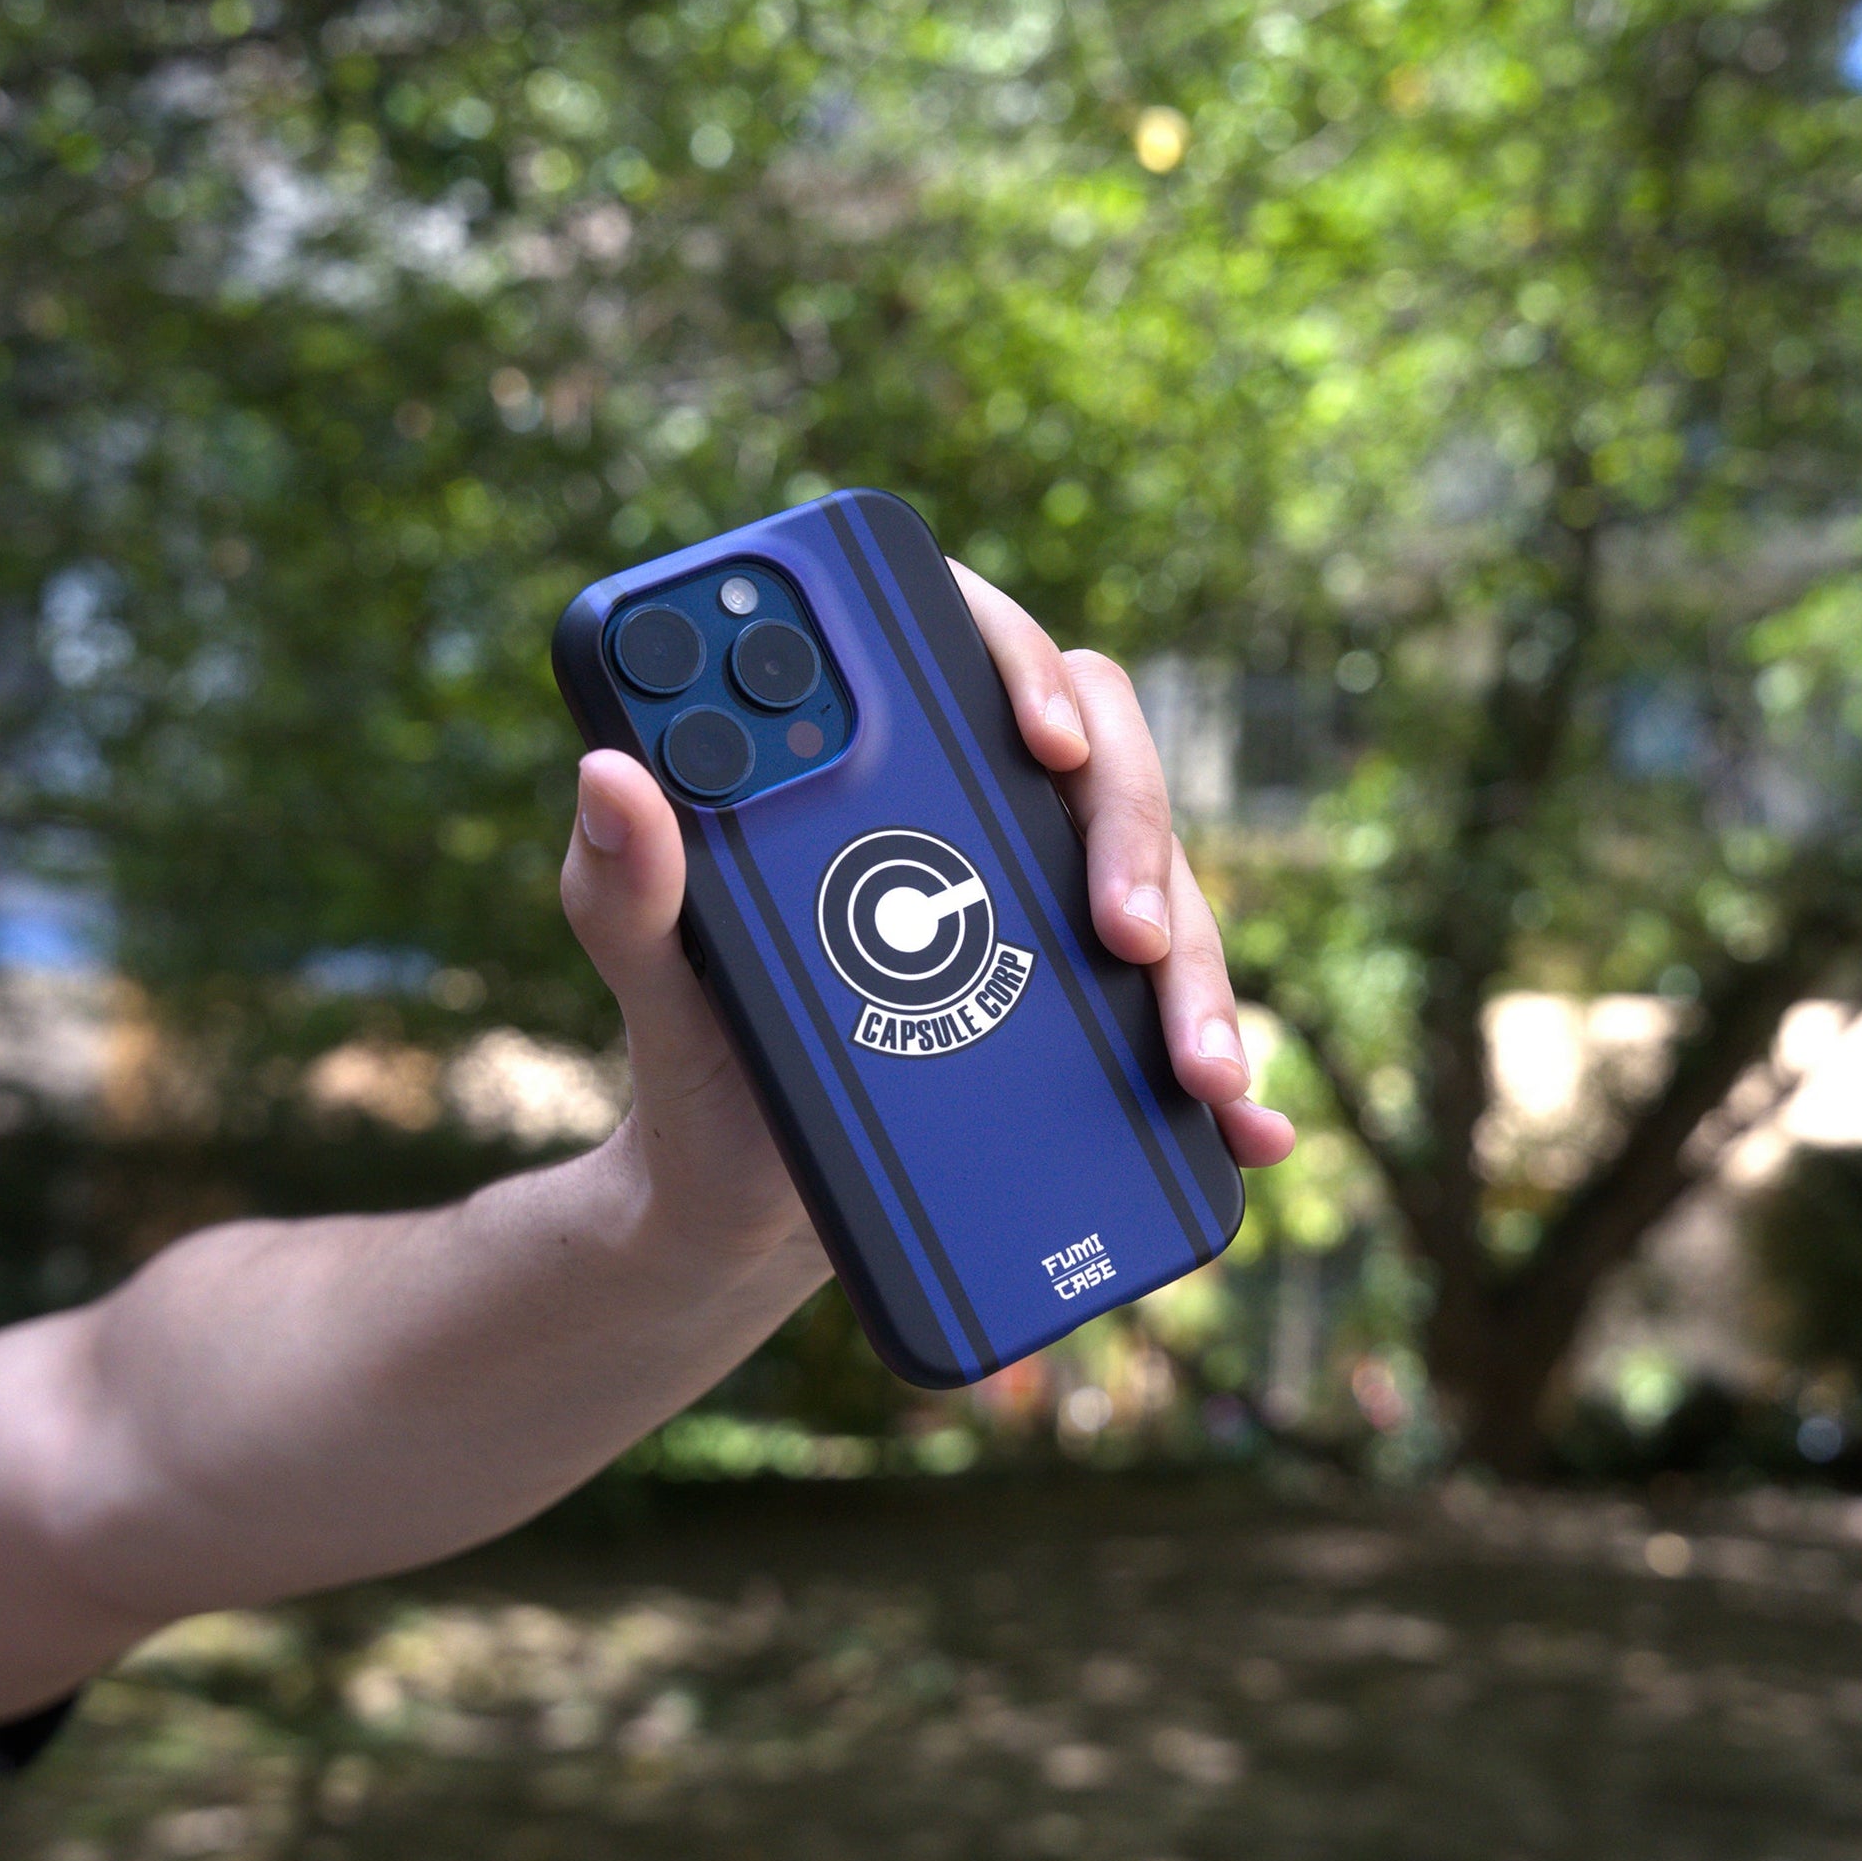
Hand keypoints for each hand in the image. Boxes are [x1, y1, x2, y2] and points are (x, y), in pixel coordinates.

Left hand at [557, 559, 1295, 1272]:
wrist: (741, 1207)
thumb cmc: (694, 1069)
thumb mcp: (655, 987)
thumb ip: (622, 889)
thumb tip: (610, 771)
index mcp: (878, 778)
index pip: (964, 653)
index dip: (1020, 660)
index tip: (1040, 736)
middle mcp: (975, 825)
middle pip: (1096, 764)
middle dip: (1133, 833)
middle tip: (1121, 930)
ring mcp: (1038, 918)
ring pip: (1158, 889)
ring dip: (1195, 967)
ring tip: (1197, 1067)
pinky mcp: (1079, 1017)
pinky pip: (1173, 1017)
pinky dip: (1226, 1068)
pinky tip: (1251, 1123)